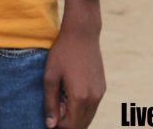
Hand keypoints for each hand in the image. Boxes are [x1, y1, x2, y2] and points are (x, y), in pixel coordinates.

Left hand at [44, 0, 104, 128]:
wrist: (82, 33)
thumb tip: (50, 126)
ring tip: (64, 93)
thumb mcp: (50, 77)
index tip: (53, 105)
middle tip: (57, 100)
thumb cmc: (62, 52)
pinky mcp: (102, 88)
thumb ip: (50, 104)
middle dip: (67, 120)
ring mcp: (100, 93)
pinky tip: (72, 89)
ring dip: (75, 114)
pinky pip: (92, 107)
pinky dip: (82, 106)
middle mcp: (94, 98)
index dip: (59, 123)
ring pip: (88, 117)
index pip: (71, 127)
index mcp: (80, 97)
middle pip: (81, 125)